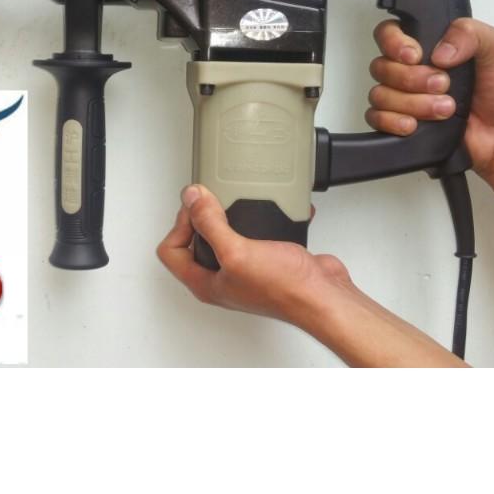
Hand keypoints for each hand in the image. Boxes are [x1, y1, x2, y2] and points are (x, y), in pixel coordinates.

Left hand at [157, 185, 464, 365]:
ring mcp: (244, 268)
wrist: (323, 296)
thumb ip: (210, 224)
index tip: (198, 207)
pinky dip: (258, 217)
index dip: (179, 224)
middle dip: (201, 215)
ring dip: (228, 213)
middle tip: (212, 199)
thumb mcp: (237, 252)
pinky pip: (252, 232)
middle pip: (194, 240)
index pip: (170, 250)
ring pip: (223, 234)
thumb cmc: (284, 289)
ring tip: (233, 199)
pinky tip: (264, 208)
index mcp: (205, 281)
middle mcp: (221, 277)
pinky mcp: (266, 258)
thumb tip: (191, 198)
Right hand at [366, 16, 493, 180]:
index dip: (394, 43)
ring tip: (444, 110)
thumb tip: (439, 50)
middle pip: (382, 65)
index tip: (415, 56)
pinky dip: (393, 121)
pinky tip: (415, 124)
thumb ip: (471, 33)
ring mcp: (406, 97)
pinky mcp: (402, 122)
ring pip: (380, 93)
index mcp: (431, 45)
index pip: (390, 32)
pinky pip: (376, 118)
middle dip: (411, 78)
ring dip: (412, 103)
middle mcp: (413, 69)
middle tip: (443, 85)